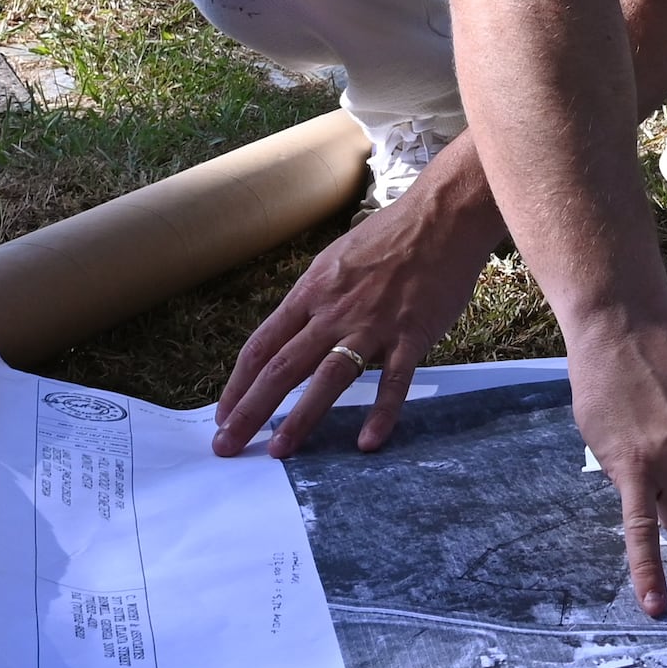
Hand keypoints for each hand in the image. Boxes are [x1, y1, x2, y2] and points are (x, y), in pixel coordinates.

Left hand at [211, 139, 498, 458]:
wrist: (443, 216)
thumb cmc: (391, 237)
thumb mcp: (337, 261)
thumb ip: (316, 300)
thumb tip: (293, 334)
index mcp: (311, 292)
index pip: (262, 345)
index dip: (238, 384)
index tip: (223, 414)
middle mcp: (334, 311)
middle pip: (282, 368)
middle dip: (250, 411)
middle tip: (227, 446)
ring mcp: (373, 325)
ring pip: (328, 379)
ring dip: (300, 418)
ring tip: (280, 451)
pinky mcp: (412, 334)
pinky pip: (394, 381)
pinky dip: (380, 413)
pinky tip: (367, 442)